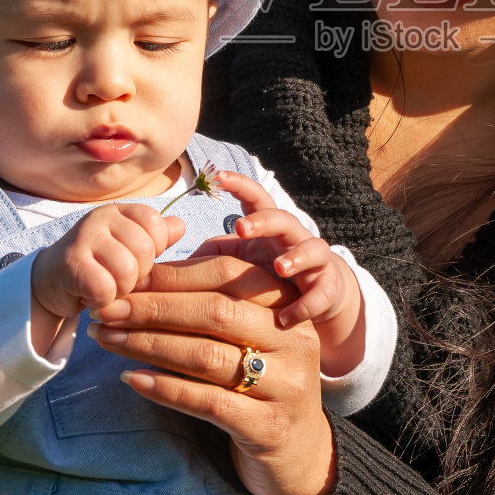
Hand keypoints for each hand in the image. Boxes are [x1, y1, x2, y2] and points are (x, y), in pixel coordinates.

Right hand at [30, 203, 183, 350]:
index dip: (153, 252)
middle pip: (145, 250)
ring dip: (121, 290)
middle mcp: (102, 217)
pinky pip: (105, 287)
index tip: (135, 262)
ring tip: (108, 289)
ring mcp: (84, 237)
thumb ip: (156, 238)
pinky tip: (94, 298)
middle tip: (119, 281)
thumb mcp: (129, 249)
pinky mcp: (71, 263)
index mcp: (120, 211)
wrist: (51, 283)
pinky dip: (103, 301)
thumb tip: (181, 226)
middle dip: (139, 276)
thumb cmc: (98, 266)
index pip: (157, 225)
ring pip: (127, 270)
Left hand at [88, 256, 335, 494]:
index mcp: (286, 304)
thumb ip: (214, 300)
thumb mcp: (250, 333)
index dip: (172, 275)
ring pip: (208, 355)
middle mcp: (293, 339)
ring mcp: (286, 384)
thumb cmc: (262, 381)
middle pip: (215, 311)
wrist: (300, 451)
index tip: (126, 280)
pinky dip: (166, 388)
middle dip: (152, 308)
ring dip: (148, 345)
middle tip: (105, 310)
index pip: (226, 275)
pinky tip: (132, 380)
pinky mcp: (268, 426)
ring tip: (107, 339)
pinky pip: (210, 402)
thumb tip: (145, 276)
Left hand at [207, 172, 366, 375]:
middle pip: (283, 219)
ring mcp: (315, 261)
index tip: (218, 176)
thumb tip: (166, 266)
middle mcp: (293, 238)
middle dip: (263, 221)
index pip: (256, 199)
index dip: (240, 186)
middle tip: (241, 226)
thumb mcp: (241, 262)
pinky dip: (305, 306)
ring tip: (280, 268)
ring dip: (295, 257)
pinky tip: (286, 318)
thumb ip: (211, 257)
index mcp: (269, 229)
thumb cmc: (270, 272)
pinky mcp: (328, 288)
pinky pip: (321, 294)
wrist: (319, 293)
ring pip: (312, 249)